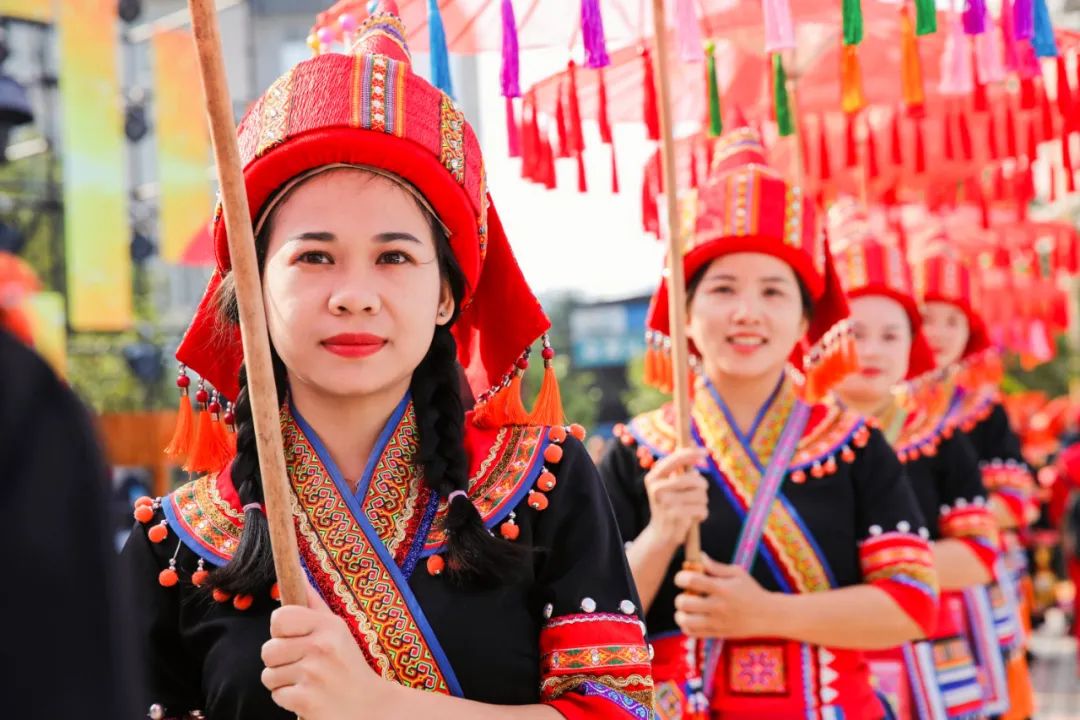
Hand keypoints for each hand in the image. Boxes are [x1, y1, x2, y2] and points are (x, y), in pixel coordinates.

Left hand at [262, 584, 395, 717]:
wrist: (369, 707)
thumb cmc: (348, 665)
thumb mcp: (338, 629)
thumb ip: (314, 604)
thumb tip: (299, 573)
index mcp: (329, 626)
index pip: (279, 618)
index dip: (280, 631)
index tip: (294, 639)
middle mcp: (321, 647)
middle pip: (268, 649)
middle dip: (279, 660)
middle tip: (302, 664)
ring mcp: (313, 674)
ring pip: (268, 675)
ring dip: (282, 681)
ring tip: (306, 681)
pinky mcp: (305, 700)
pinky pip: (276, 695)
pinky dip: (288, 699)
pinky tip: (308, 696)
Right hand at [643, 447, 709, 547]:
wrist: (661, 533)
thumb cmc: (669, 504)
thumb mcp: (668, 484)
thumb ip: (679, 466)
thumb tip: (691, 441)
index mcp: (653, 477)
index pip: (675, 459)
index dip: (692, 453)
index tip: (705, 451)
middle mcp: (657, 489)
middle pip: (694, 479)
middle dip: (702, 486)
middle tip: (699, 492)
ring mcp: (666, 503)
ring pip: (701, 495)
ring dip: (702, 502)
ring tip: (692, 507)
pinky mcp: (677, 516)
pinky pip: (702, 509)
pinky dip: (702, 514)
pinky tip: (692, 518)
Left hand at [673, 556, 776, 638]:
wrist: (768, 616)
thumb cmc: (751, 591)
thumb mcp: (737, 574)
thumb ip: (715, 567)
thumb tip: (699, 556)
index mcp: (722, 589)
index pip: (692, 581)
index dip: (681, 577)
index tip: (683, 577)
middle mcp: (718, 607)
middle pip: (684, 603)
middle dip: (680, 596)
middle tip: (687, 595)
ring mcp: (717, 623)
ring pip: (685, 621)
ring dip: (681, 613)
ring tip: (688, 609)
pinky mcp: (717, 634)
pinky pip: (692, 633)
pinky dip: (686, 626)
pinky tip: (693, 618)